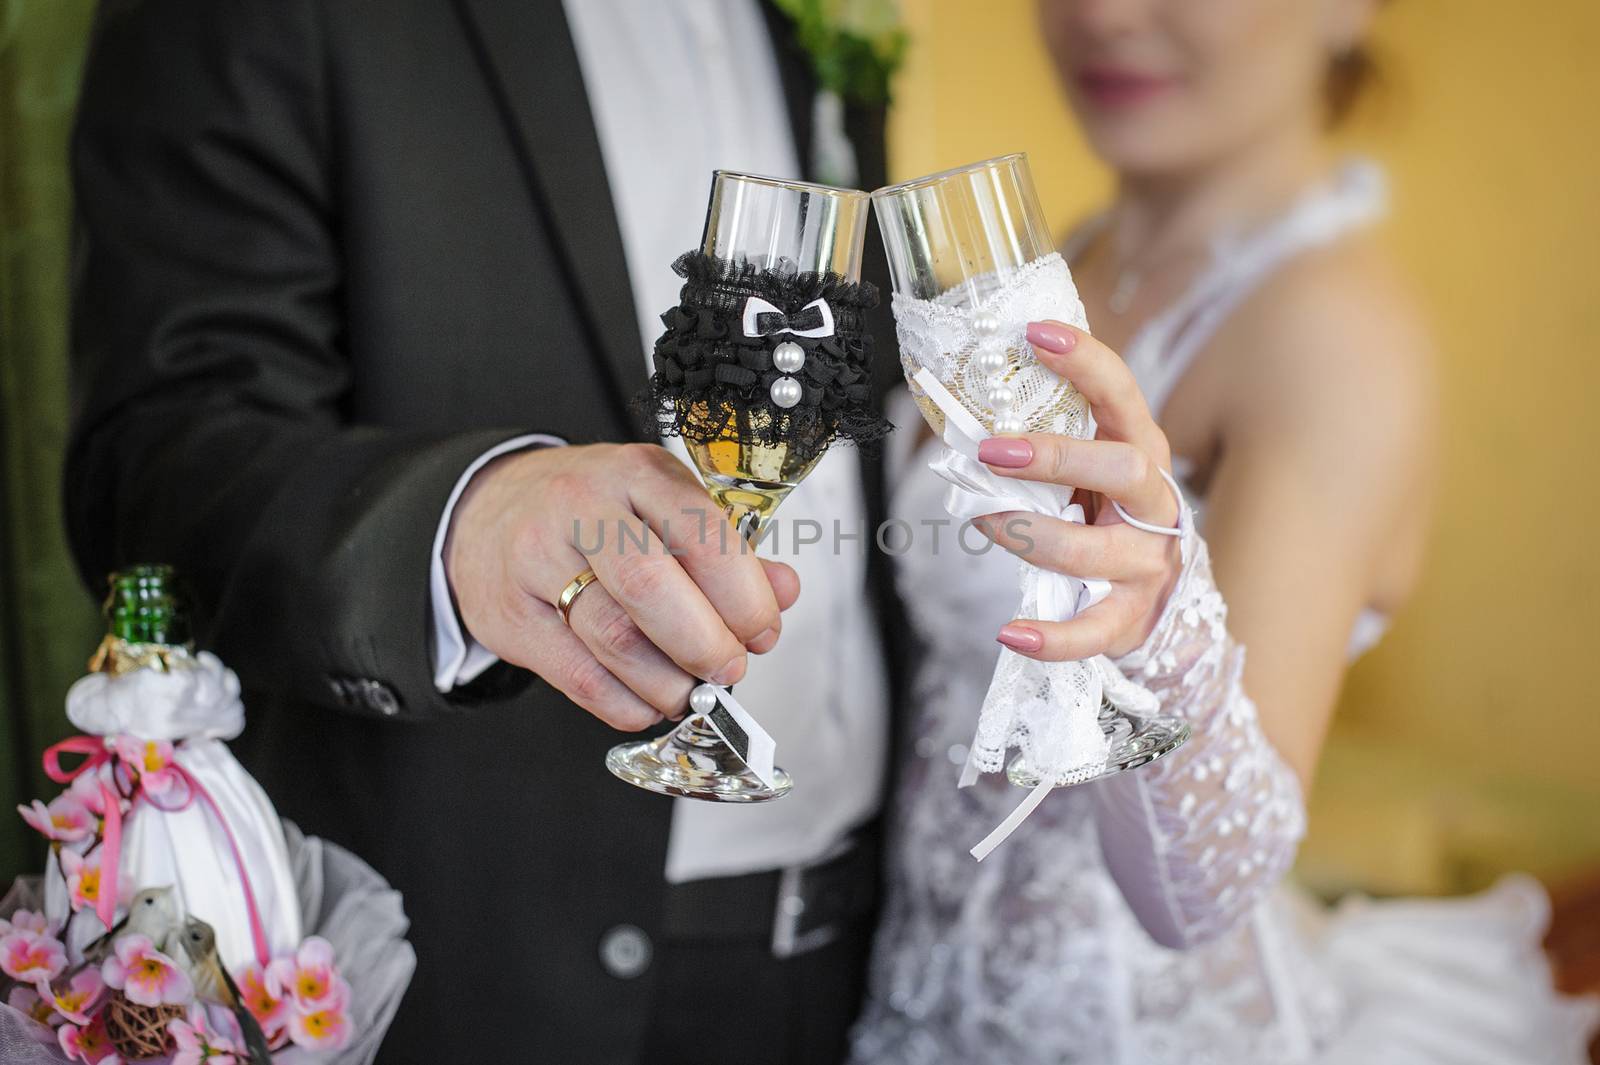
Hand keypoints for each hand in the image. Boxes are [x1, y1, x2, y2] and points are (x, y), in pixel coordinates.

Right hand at [444, 443, 798, 729]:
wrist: (490, 509)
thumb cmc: (591, 512)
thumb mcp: (660, 506)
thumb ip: (725, 549)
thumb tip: (782, 591)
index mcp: (636, 473)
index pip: (702, 535)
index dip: (744, 596)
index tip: (762, 631)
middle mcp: (581, 508)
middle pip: (653, 588)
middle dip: (707, 644)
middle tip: (729, 669)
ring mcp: (536, 561)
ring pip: (615, 639)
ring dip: (669, 682)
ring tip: (690, 690)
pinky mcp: (511, 615)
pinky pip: (580, 677)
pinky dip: (627, 703)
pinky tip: (647, 701)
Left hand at [973, 320, 1182, 660]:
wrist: (1158, 603)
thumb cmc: (1104, 518)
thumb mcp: (1087, 472)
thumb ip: (1048, 441)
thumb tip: (963, 404)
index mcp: (1141, 450)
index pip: (1122, 393)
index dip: (1085, 360)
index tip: (1035, 332)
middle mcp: (1155, 503)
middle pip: (1123, 469)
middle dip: (1054, 457)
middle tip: (990, 450)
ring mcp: (1149, 563)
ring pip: (1093, 550)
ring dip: (1027, 534)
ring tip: (980, 521)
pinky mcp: (1132, 618)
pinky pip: (1092, 631)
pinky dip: (1051, 637)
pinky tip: (1010, 633)